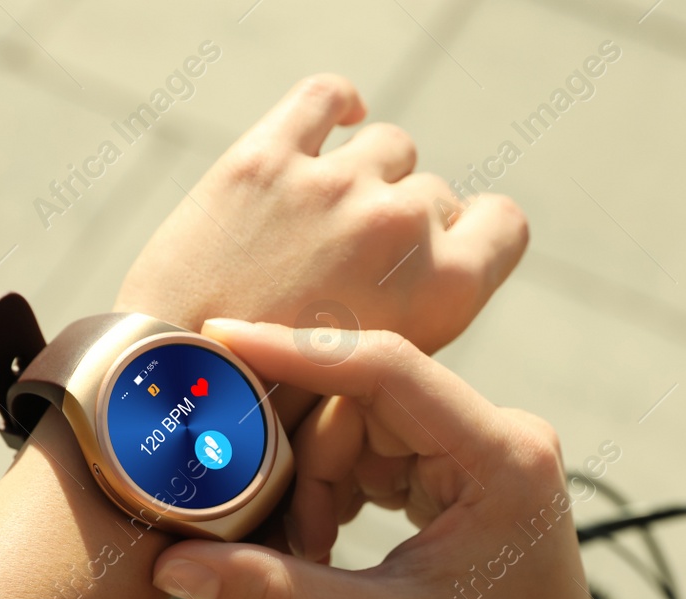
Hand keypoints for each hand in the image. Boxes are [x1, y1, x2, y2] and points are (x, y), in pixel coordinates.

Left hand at [115, 73, 527, 428]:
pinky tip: (336, 120)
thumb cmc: (281, 412)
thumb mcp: (381, 381)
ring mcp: (336, 184)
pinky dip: (336, 105)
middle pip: (431, 193)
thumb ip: (418, 323)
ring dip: (368, 172)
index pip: (504, 224)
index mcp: (446, 287)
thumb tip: (419, 293)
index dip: (473, 234)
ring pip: (388, 146)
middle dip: (402, 222)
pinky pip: (323, 98)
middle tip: (356, 263)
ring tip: (332, 208)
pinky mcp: (268, 158)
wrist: (181, 395)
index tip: (442, 250)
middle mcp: (403, 224)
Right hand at [149, 321, 631, 598]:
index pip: (387, 368)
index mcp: (502, 456)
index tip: (222, 342)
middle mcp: (499, 437)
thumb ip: (279, 595)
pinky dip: (338, 492)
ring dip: (318, 484)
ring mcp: (481, 453)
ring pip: (362, 427)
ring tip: (308, 555)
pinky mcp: (463, 475)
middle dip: (304, 462)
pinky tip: (325, 546)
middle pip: (363, 400)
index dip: (298, 351)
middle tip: (266, 531)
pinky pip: (378, 453)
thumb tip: (179, 565)